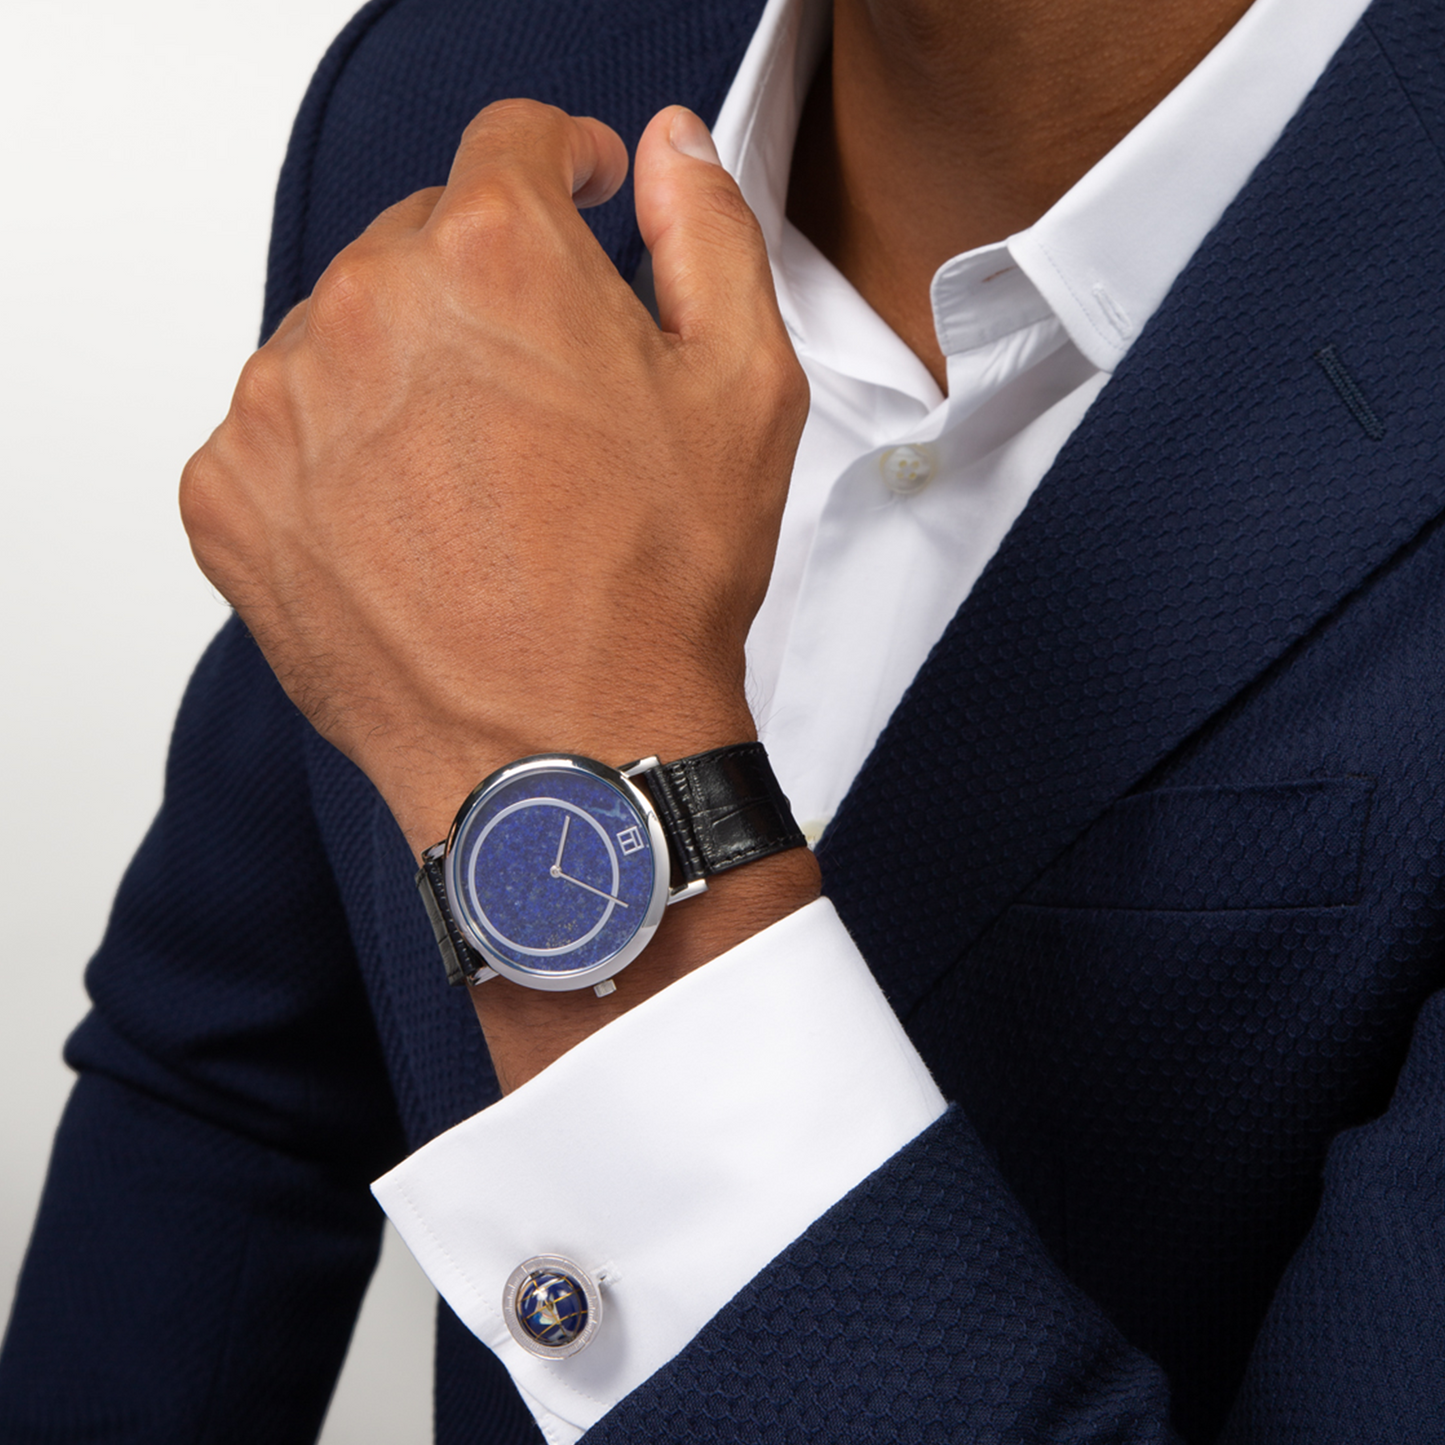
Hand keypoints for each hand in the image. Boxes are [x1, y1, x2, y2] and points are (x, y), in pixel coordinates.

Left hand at [180, 100, 819, 1086]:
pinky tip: (412, 529)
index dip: (561, 166)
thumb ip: (708, 233)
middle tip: (548, 400)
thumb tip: (665, 152)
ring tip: (480, 487)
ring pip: (345, 339)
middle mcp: (366, 310)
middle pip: (421, 245)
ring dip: (408, 381)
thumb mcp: (746, 392)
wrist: (566, 759)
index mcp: (495, 259)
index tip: (576, 201)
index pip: (510, 144)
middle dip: (488, 297)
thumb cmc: (654, 595)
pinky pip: (283, 433)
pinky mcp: (231, 495)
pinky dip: (339, 462)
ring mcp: (282, 407)